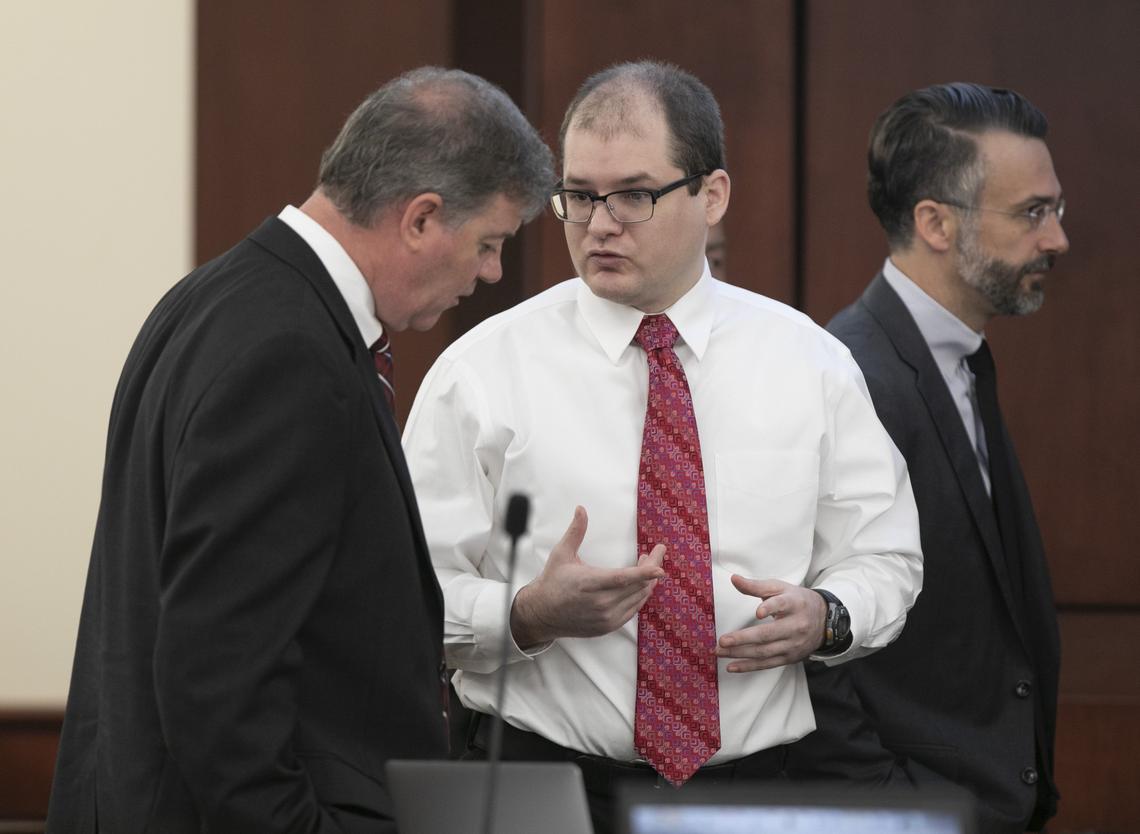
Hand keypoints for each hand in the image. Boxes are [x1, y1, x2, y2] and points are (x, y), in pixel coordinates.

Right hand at [510, 506, 665, 647]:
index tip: (659, 567)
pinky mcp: (608, 626)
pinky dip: (640, 596)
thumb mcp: (561, 554)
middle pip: (637, 586)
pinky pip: (633, 610)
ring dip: (647, 582)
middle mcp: (600, 603)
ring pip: (638, 599)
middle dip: (651, 568)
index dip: (644, 573)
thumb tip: (581, 509)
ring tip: (646, 565)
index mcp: (590, 583)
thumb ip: (575, 532)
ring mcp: (606, 618)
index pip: (623, 578)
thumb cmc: (552, 581)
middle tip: (656, 553)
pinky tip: (638, 584)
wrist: (541, 614)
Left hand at [716, 576, 826, 671]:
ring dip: (740, 653)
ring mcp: (793, 644)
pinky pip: (767, 664)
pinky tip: (732, 666)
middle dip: (744, 638)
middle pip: (769, 634)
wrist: (824, 621)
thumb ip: (756, 586)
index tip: (758, 612)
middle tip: (723, 640)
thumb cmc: (796, 601)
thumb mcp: (780, 588)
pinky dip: (748, 666)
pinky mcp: (790, 657)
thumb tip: (733, 579)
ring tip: (720, 651)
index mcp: (794, 603)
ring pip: (765, 651)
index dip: (771, 608)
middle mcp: (796, 625)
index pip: (783, 605)